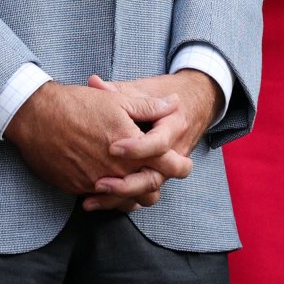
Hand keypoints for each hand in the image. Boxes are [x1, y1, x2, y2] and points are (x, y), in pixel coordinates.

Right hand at [4, 80, 181, 209]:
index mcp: (132, 148)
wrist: (35, 116)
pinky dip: (111, 194)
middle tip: (163, 173)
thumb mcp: (115, 100)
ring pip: (129, 199)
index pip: (169, 165)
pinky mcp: (79, 188)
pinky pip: (104, 200)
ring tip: (138, 179)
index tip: (183, 163)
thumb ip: (148, 107)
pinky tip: (111, 183)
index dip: (181, 165)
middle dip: (160, 181)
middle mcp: (118, 171)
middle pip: (151, 188)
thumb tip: (173, 104)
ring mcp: (98, 183)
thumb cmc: (75, 104)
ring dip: (137, 192)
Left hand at [81, 70, 219, 211]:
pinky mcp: (157, 177)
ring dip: (121, 198)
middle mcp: (173, 153)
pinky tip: (98, 202)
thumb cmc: (161, 94)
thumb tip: (94, 82)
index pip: (158, 143)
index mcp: (172, 126)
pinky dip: (122, 202)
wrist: (191, 102)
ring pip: (148, 194)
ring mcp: (166, 169)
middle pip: (155, 178)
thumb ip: (117, 90)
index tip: (113, 147)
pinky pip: (142, 197)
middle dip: (127, 184)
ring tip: (92, 198)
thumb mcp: (141, 89)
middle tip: (100, 183)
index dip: (136, 148)